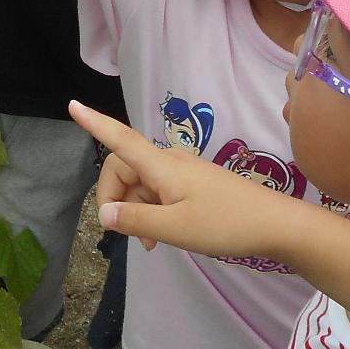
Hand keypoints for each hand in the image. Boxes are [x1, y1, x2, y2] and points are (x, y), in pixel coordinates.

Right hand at [71, 101, 304, 262]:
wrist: (277, 225)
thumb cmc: (227, 224)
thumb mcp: (176, 229)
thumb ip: (136, 219)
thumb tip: (103, 213)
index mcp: (162, 166)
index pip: (120, 139)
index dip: (95, 124)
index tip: (72, 106)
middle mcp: (169, 162)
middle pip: (124, 168)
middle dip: (115, 196)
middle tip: (122, 232)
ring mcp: (183, 173)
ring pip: (141, 184)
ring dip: (136, 210)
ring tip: (148, 242)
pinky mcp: (194, 185)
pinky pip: (159, 192)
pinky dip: (152, 211)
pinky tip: (160, 236)